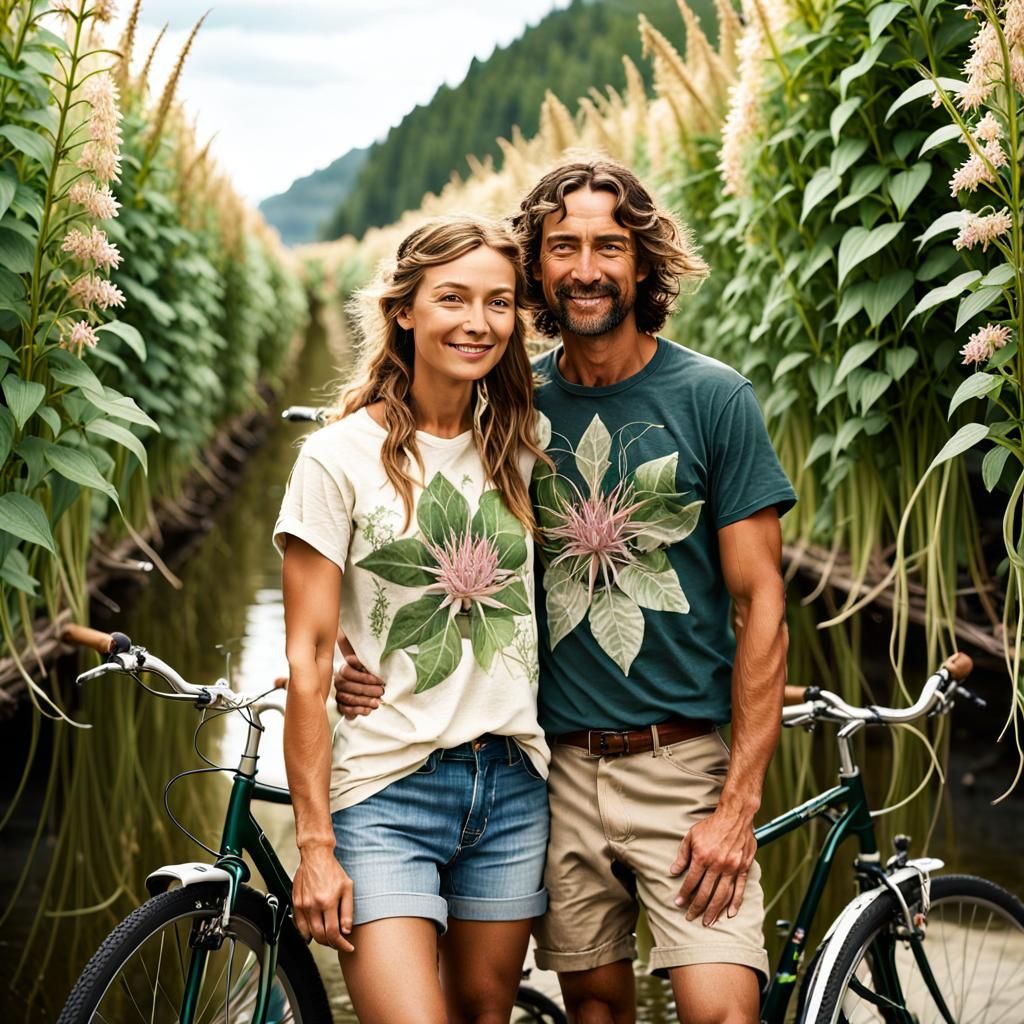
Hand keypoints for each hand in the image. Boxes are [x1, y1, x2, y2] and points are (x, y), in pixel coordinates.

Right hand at [292, 844, 354, 951]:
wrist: (316, 855)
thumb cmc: (332, 870)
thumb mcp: (347, 887)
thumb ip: (347, 911)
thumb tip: (346, 930)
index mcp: (327, 902)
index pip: (333, 933)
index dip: (342, 944)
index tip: (347, 947)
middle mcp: (313, 905)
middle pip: (320, 937)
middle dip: (331, 944)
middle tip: (339, 943)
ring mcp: (302, 905)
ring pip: (308, 934)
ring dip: (319, 940)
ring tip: (328, 938)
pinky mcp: (296, 903)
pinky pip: (298, 925)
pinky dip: (305, 933)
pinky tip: (313, 933)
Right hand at [333, 634, 384, 718]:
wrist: (361, 691)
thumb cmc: (367, 677)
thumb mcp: (369, 668)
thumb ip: (371, 665)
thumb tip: (383, 663)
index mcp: (345, 668)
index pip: (350, 668)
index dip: (365, 675)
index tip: (379, 679)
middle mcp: (339, 680)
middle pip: (351, 685)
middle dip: (368, 689)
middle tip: (382, 691)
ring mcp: (339, 693)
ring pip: (350, 698)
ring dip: (365, 701)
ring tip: (378, 702)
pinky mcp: (341, 706)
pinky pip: (347, 709)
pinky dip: (359, 710)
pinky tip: (368, 710)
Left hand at [669, 807, 756, 926]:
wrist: (735, 815)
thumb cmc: (711, 825)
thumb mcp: (691, 836)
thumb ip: (682, 855)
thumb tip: (673, 871)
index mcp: (703, 857)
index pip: (691, 881)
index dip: (684, 894)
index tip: (678, 904)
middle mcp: (718, 865)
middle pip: (706, 892)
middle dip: (697, 907)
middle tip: (690, 918)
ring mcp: (732, 868)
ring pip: (722, 895)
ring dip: (714, 911)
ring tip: (708, 922)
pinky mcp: (743, 868)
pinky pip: (739, 889)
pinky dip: (735, 903)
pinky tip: (729, 914)